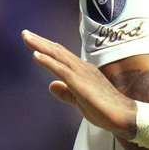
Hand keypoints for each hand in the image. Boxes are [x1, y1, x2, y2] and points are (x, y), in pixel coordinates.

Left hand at [22, 30, 137, 138]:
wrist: (124, 116)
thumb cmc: (105, 110)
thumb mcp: (79, 101)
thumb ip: (66, 93)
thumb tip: (51, 85)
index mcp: (82, 72)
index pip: (61, 56)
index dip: (47, 48)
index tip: (33, 41)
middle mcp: (82, 68)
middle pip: (58, 51)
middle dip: (40, 42)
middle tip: (25, 33)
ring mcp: (82, 74)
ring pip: (58, 56)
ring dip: (41, 46)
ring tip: (27, 37)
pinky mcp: (81, 83)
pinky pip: (62, 70)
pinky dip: (48, 61)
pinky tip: (36, 55)